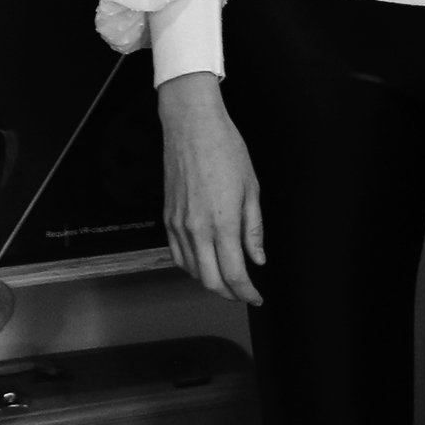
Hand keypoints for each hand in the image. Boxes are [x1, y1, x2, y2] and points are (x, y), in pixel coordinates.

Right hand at [158, 73, 264, 302]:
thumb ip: (253, 229)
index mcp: (222, 223)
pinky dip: (191, 267)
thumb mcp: (251, 188)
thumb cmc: (225, 150)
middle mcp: (196, 230)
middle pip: (210, 280)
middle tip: (244, 292)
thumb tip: (257, 258)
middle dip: (229, 293)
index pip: (234, 273)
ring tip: (227, 280)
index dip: (246, 292)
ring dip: (210, 281)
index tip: (256, 297)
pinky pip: (177, 255)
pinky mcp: (167, 218)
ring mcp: (178, 225)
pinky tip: (204, 264)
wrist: (192, 127)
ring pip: (192, 270)